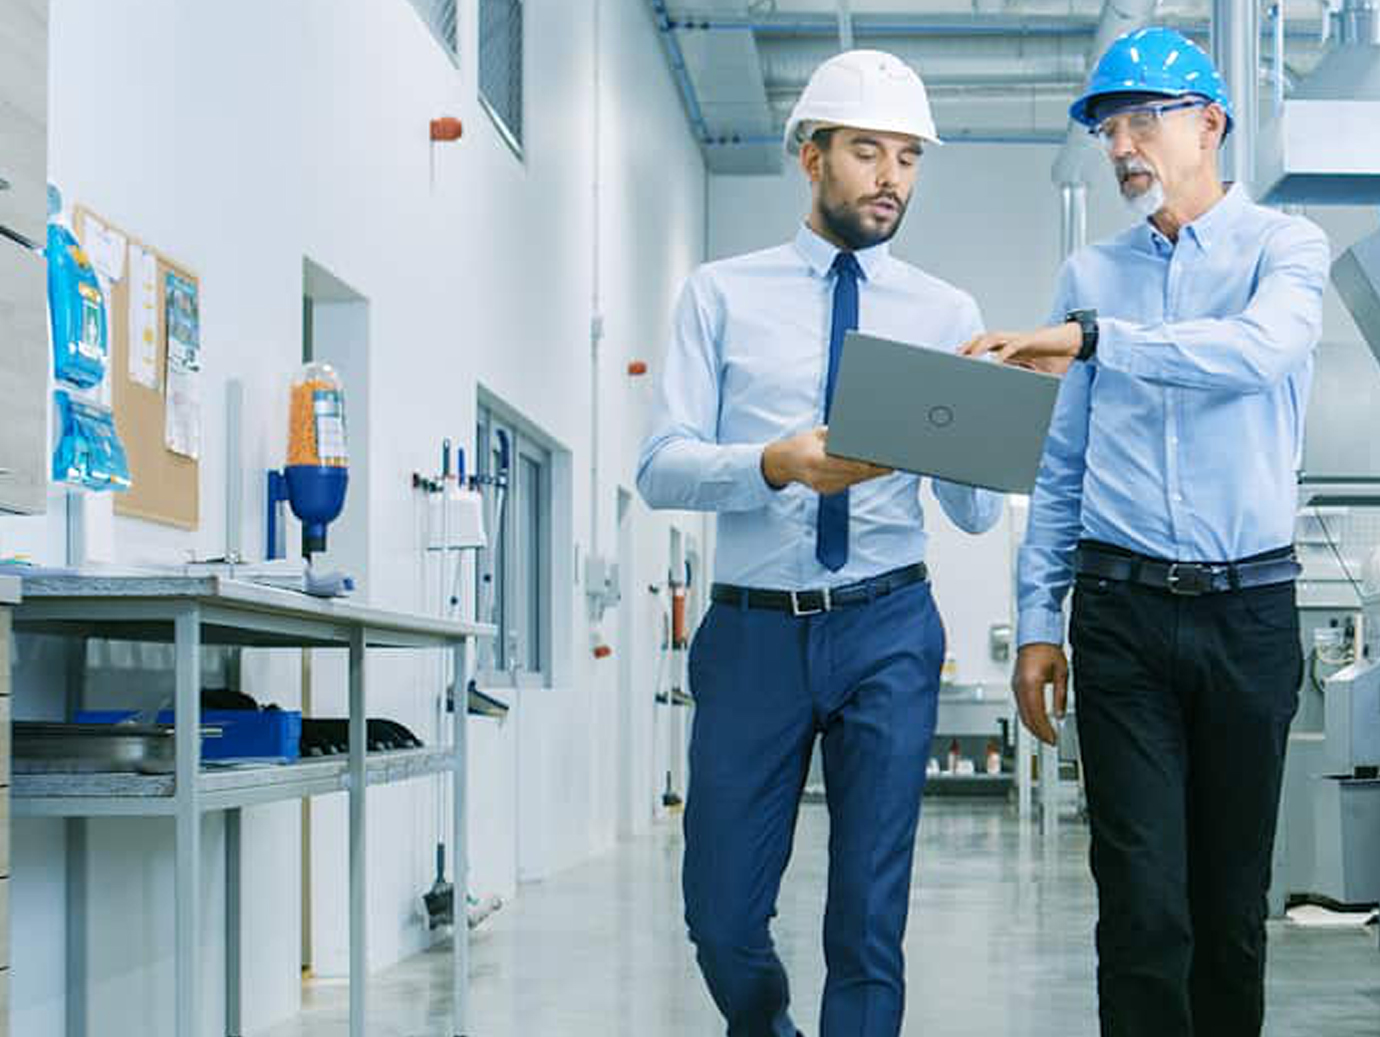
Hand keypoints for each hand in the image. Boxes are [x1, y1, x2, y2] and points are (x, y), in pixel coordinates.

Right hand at [762, 428, 891, 494]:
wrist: (783, 463)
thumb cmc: (801, 443)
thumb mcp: (818, 433)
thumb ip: (838, 434)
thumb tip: (861, 432)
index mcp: (816, 461)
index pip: (848, 464)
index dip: (868, 463)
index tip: (883, 459)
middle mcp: (820, 477)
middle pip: (856, 474)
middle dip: (875, 468)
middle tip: (893, 461)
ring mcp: (824, 486)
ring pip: (855, 480)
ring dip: (871, 473)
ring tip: (888, 464)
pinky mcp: (828, 491)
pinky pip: (849, 483)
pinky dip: (860, 475)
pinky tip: (872, 469)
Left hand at [959, 324, 1080, 373]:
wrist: (1075, 345)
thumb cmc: (1057, 359)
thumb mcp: (1036, 375)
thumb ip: (1023, 381)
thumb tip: (1015, 400)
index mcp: (1011, 348)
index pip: (985, 347)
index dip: (971, 352)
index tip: (957, 362)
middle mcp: (1012, 341)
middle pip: (983, 339)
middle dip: (968, 347)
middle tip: (955, 358)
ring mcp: (1020, 339)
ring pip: (993, 338)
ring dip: (979, 347)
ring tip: (968, 358)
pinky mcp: (1030, 340)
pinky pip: (1012, 347)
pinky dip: (1002, 355)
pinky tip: (994, 364)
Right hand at [1012, 643, 1067, 745]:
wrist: (1036, 636)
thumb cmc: (1047, 650)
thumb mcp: (1061, 674)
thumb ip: (1060, 696)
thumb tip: (1059, 714)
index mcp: (1031, 683)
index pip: (1036, 714)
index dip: (1045, 729)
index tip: (1053, 738)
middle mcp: (1020, 686)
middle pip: (1026, 717)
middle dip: (1038, 732)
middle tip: (1050, 740)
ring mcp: (1015, 686)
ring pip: (1021, 713)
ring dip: (1032, 726)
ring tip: (1044, 734)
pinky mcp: (1015, 686)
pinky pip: (1020, 706)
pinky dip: (1028, 716)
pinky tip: (1036, 721)